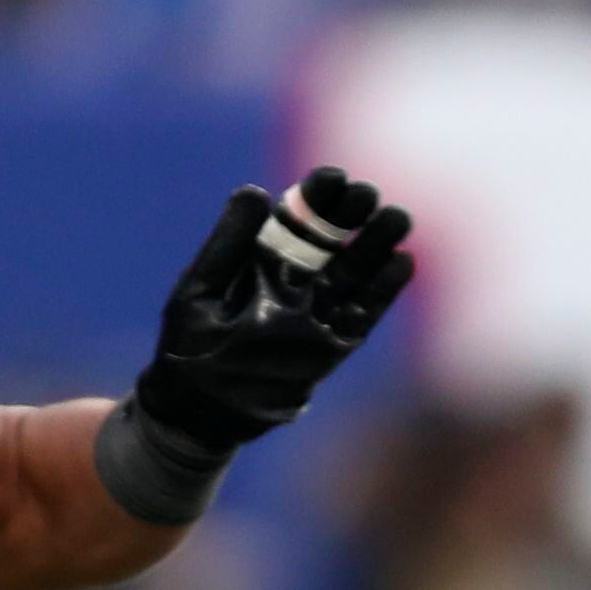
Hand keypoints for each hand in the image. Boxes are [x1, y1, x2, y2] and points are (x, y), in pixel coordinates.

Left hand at [132, 168, 414, 456]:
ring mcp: (315, 316)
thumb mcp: (198, 290)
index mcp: (261, 262)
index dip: (315, 198)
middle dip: (351, 217)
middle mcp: (294, 284)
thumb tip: (256, 191)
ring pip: (353, 274)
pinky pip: (361, 316)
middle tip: (369, 194)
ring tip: (397, 219)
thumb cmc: (188, 349)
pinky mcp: (331, 348)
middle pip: (331, 242)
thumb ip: (228, 244)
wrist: (194, 413)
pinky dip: (382, 292)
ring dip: (376, 247)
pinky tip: (402, 263)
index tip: (334, 176)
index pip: (295, 220)